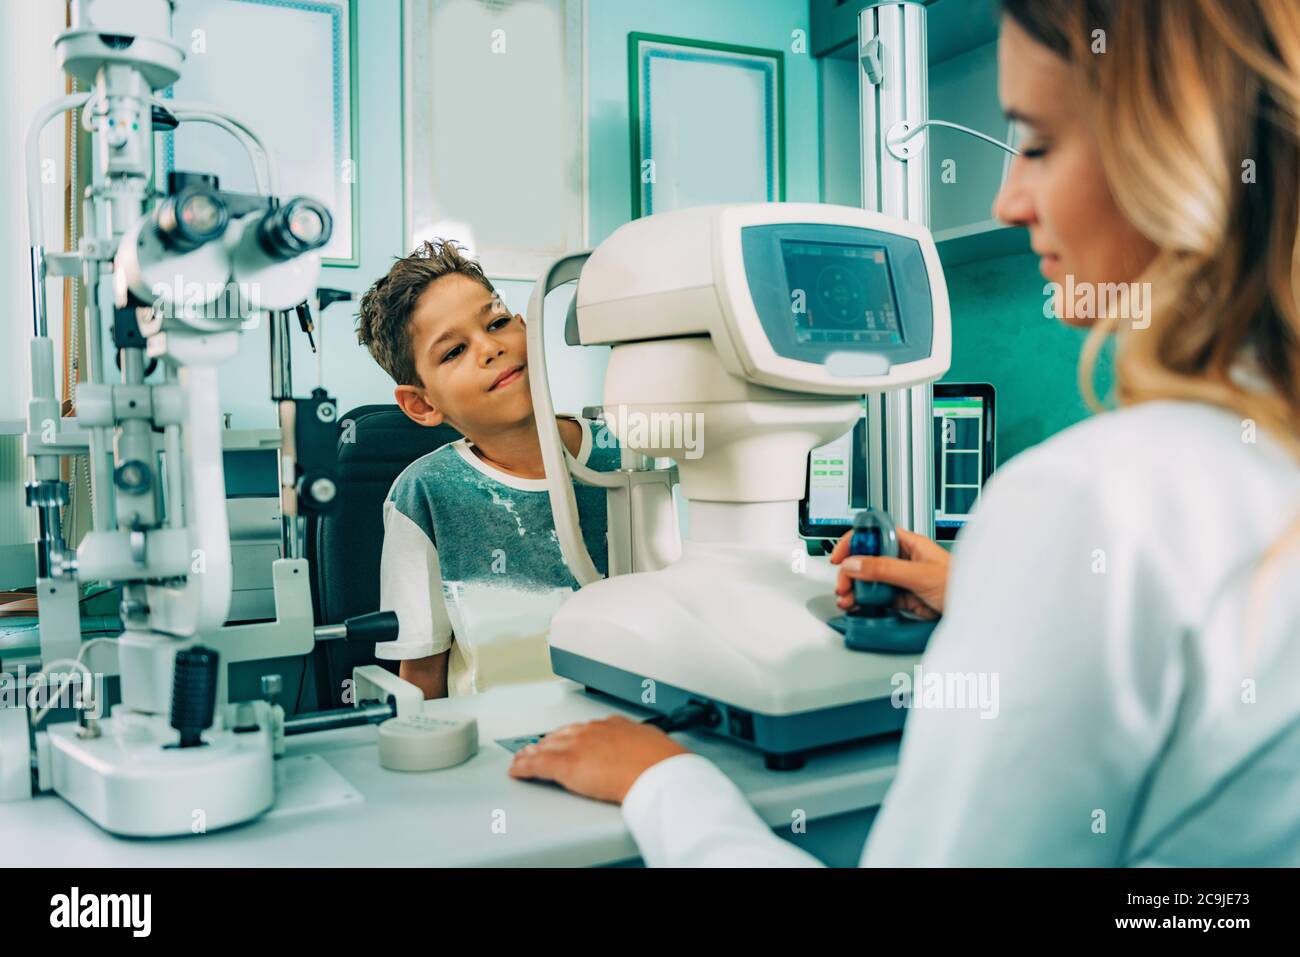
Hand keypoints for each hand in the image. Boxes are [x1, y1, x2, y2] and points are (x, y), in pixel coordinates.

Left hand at [507, 714, 688, 803]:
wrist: (657, 771)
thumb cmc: (662, 761)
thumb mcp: (654, 743)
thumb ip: (642, 743)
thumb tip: (647, 748)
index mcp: (614, 725)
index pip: (586, 728)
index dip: (572, 736)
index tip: (569, 740)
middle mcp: (592, 731)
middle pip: (562, 734)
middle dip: (549, 741)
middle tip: (539, 748)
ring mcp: (578, 746)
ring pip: (547, 747)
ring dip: (533, 752)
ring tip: (523, 758)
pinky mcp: (566, 765)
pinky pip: (538, 765)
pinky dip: (524, 767)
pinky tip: (517, 770)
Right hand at [830, 527, 949, 619]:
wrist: (979, 611)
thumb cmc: (961, 584)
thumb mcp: (919, 575)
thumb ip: (885, 569)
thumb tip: (855, 563)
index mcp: (909, 543)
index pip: (874, 534)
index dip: (854, 542)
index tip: (839, 555)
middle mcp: (903, 558)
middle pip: (867, 558)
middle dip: (851, 571)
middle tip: (843, 585)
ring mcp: (902, 578)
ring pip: (870, 579)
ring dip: (855, 588)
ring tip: (847, 599)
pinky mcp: (903, 597)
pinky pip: (878, 597)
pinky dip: (865, 602)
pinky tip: (858, 606)